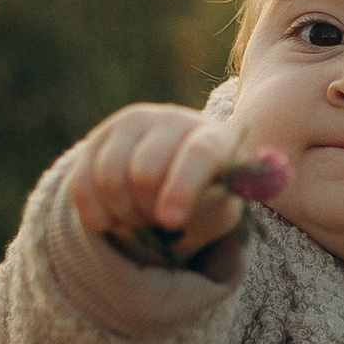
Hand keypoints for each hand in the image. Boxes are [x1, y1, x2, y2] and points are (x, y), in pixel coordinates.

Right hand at [64, 104, 284, 265]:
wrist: (171, 180)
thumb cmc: (206, 197)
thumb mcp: (223, 205)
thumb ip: (227, 201)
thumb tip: (262, 182)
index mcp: (211, 138)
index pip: (198, 155)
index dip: (182, 186)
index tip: (171, 222)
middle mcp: (170, 121)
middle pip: (143, 172)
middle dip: (147, 210)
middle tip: (160, 222)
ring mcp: (130, 126)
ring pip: (107, 178)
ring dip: (121, 213)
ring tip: (139, 217)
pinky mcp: (97, 139)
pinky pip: (81, 184)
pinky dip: (95, 214)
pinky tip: (113, 218)